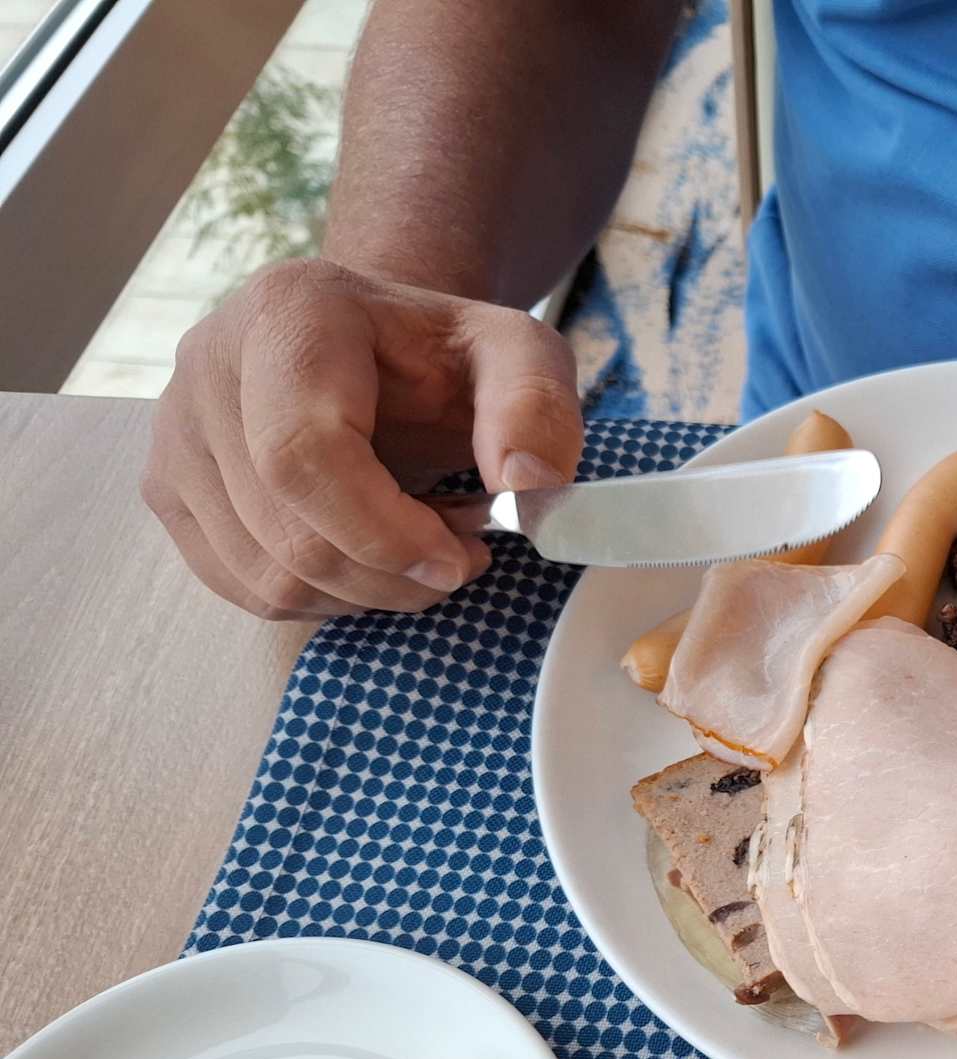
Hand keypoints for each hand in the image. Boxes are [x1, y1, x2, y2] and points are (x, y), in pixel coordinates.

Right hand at [141, 259, 583, 619]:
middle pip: (285, 530)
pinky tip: (369, 557)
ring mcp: (175, 430)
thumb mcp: (518, 355)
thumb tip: (530, 483)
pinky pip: (243, 587)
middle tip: (458, 558)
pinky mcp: (168, 488)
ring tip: (418, 544)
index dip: (382, 532)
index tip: (457, 561)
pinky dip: (323, 598)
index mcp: (291, 312)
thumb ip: (537, 407)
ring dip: (364, 590)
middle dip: (389, 575)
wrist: (377, 346)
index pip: (304, 454)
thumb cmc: (445, 354)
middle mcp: (207, 363)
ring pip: (264, 574)